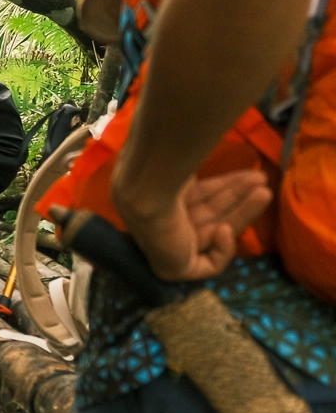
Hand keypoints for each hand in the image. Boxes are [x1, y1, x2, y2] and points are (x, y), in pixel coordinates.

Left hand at [114, 168, 271, 281]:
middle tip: (262, 180)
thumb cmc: (163, 171)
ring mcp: (168, 245)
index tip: (244, 175)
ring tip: (265, 191)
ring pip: (215, 231)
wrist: (146, 191)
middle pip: (211, 213)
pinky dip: (223, 248)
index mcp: (159, 197)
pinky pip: (210, 264)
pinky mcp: (174, 268)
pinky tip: (223, 229)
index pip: (198, 197)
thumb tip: (204, 143)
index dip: (224, 187)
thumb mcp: (187, 164)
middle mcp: (162, 221)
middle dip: (238, 197)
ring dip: (243, 212)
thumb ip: (197, 162)